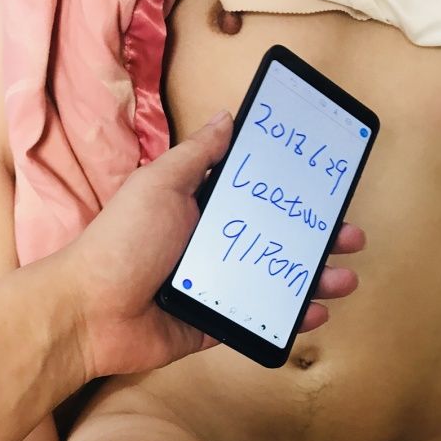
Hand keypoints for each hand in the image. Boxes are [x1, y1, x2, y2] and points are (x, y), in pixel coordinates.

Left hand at [63, 111, 365, 378]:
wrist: (90, 312)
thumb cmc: (121, 242)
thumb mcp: (159, 184)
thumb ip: (197, 155)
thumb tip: (227, 117)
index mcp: (200, 209)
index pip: (257, 198)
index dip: (291, 196)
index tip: (325, 191)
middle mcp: (211, 245)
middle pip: (275, 240)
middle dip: (316, 239)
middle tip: (350, 236)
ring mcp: (215, 286)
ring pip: (275, 281)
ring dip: (313, 278)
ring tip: (345, 277)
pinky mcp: (213, 322)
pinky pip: (258, 319)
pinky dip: (289, 318)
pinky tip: (315, 312)